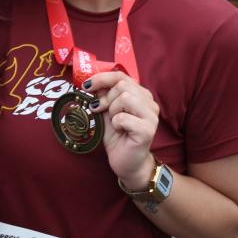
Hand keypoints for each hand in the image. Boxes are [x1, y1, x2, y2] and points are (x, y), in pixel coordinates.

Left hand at [84, 72, 159, 186]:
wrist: (127, 162)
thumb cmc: (117, 136)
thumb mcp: (106, 111)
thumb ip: (103, 96)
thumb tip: (90, 82)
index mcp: (140, 94)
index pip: (121, 75)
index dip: (101, 78)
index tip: (86, 86)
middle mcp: (149, 102)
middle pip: (122, 85)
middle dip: (107, 98)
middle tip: (101, 110)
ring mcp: (151, 116)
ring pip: (125, 98)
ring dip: (112, 111)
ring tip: (114, 122)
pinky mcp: (148, 130)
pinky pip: (123, 118)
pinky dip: (116, 124)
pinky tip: (120, 131)